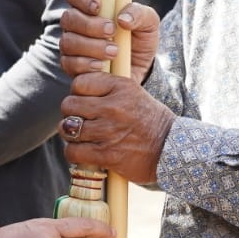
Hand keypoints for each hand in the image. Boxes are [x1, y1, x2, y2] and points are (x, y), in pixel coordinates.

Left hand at [59, 73, 174, 184]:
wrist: (170, 150)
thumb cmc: (149, 121)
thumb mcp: (134, 94)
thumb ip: (107, 89)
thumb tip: (76, 91)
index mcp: (121, 87)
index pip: (79, 83)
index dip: (77, 93)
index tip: (84, 101)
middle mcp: (114, 107)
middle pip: (69, 105)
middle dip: (71, 114)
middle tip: (80, 120)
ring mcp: (109, 131)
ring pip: (68, 128)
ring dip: (71, 135)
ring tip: (81, 137)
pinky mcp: (107, 154)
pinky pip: (73, 151)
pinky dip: (73, 153)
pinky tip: (82, 153)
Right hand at [60, 0, 158, 84]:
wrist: (142, 68)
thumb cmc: (140, 39)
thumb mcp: (148, 23)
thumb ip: (139, 14)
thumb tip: (122, 19)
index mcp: (90, 6)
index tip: (98, 6)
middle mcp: (76, 24)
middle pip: (68, 18)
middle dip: (90, 25)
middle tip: (112, 31)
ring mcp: (72, 45)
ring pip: (67, 42)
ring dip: (91, 46)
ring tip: (114, 52)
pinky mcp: (72, 66)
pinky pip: (69, 63)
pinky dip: (86, 64)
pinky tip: (101, 66)